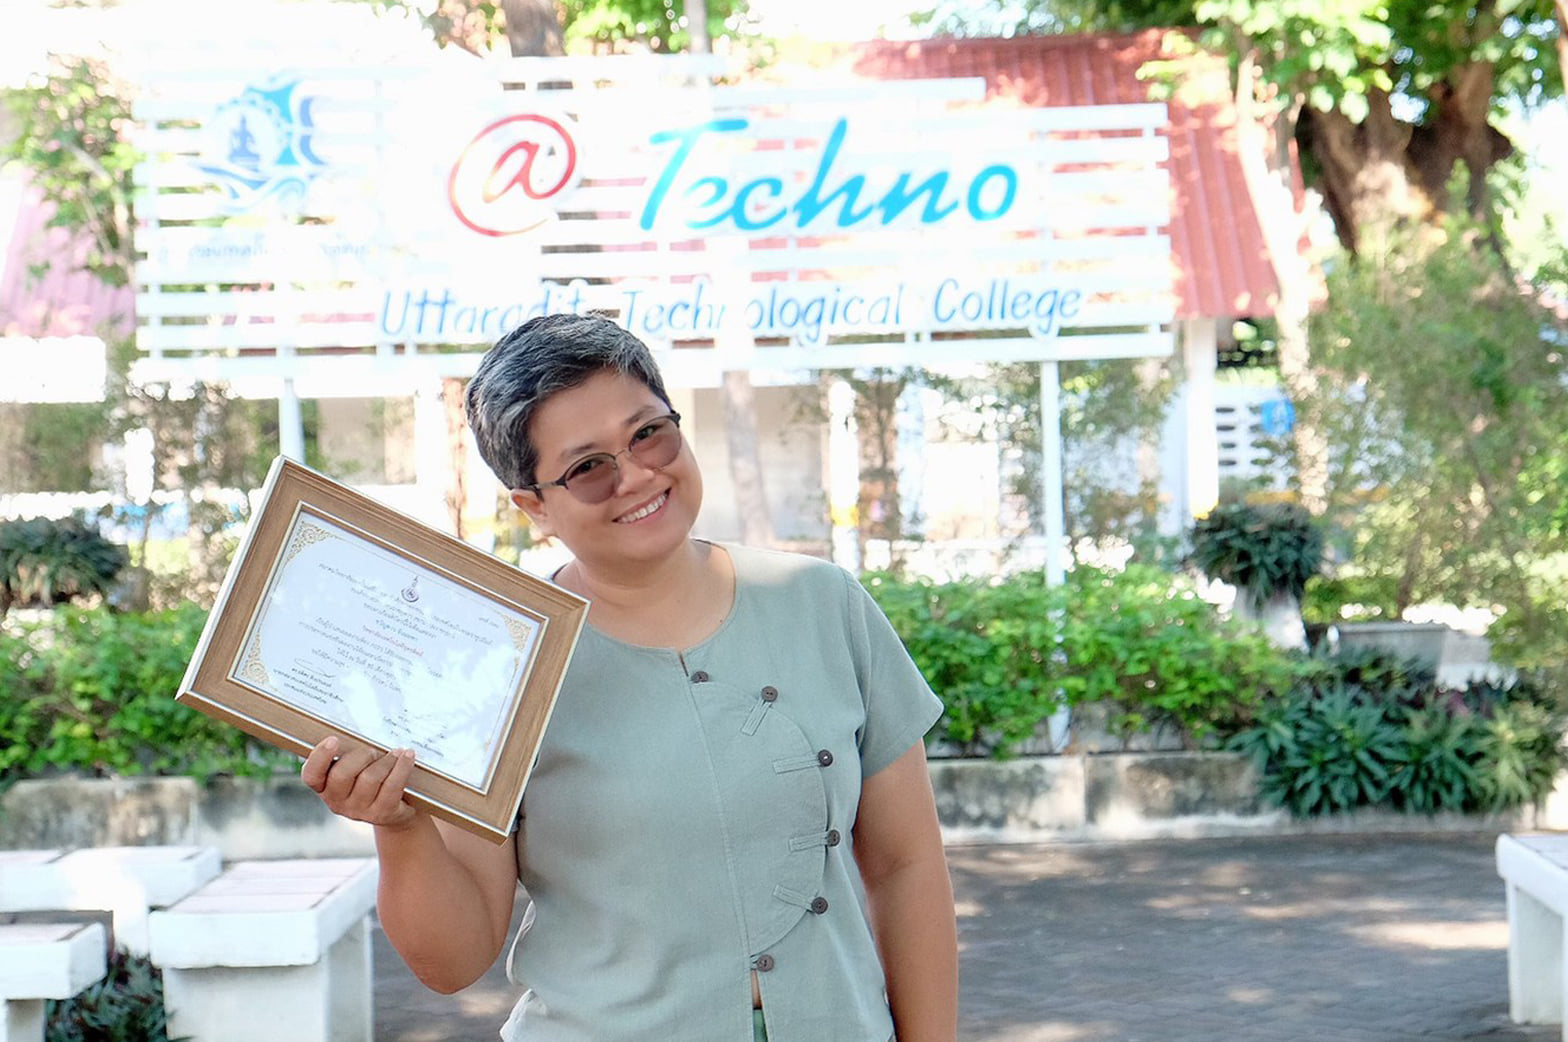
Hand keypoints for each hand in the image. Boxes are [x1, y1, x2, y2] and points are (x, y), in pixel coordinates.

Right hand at [301, 736, 421, 830]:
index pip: (311, 775)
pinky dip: (402, 767)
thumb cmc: (370, 776)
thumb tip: (359, 726)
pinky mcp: (382, 813)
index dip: (320, 757)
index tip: (333, 740)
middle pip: (342, 775)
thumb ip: (349, 752)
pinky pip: (392, 786)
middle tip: (373, 750)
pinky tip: (407, 756)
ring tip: (396, 752)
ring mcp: (359, 811)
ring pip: (370, 778)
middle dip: (361, 756)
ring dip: (386, 760)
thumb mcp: (355, 766)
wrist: (396, 807)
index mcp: (324, 786)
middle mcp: (337, 802)